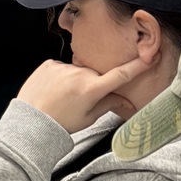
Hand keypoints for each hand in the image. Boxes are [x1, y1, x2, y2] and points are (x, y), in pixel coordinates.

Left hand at [17, 57, 154, 133]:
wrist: (31, 121)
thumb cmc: (60, 122)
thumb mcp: (88, 118)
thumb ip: (109, 105)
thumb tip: (128, 103)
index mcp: (92, 89)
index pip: (120, 75)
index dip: (137, 66)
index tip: (149, 57)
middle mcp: (79, 74)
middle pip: (95, 75)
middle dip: (92, 84)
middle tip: (78, 100)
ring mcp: (62, 67)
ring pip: (77, 71)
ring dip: (74, 80)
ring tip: (61, 96)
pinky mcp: (49, 64)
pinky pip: (61, 68)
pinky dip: (60, 77)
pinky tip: (52, 89)